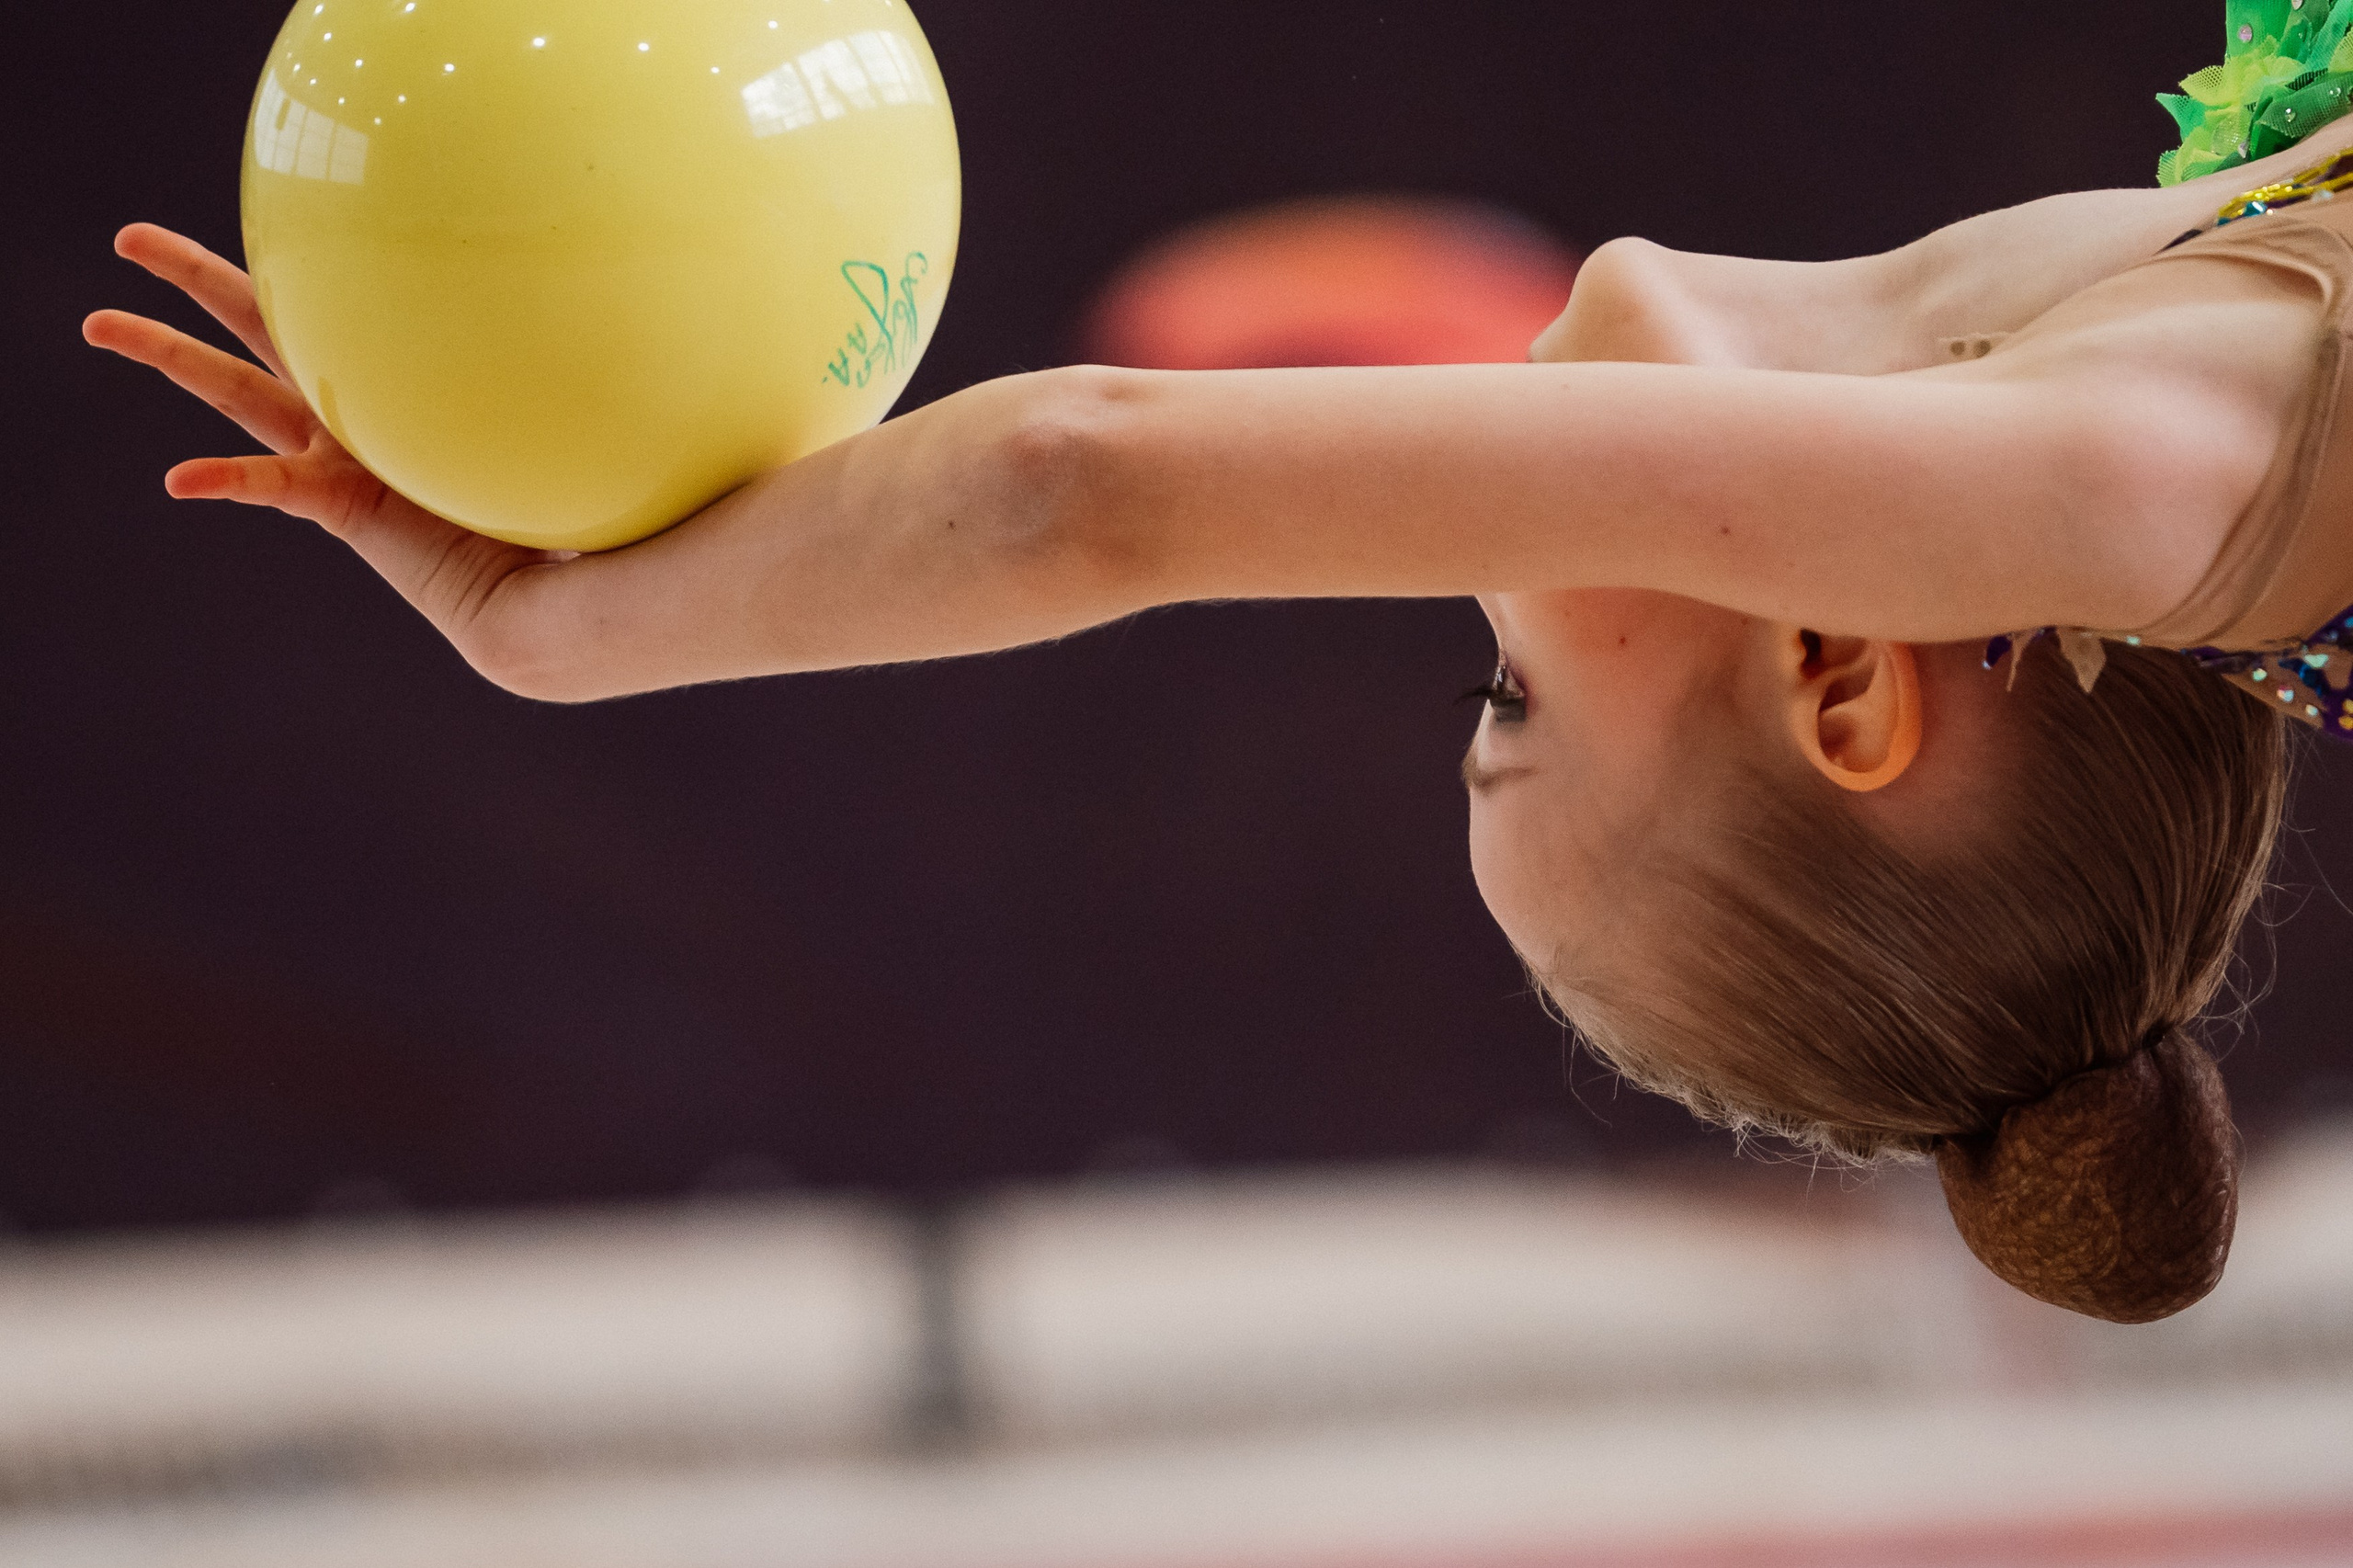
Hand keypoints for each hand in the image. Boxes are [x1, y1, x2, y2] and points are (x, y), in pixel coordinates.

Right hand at [83, 224, 565, 686]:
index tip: (261, 220)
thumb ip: (547, 349)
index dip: (290, 267)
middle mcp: (354, 417)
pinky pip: (272, 485)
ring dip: (167, 357)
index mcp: (392, 385)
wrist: (550, 589)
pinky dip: (229, 481)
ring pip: (235, 394)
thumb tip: (591, 276)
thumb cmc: (562, 497)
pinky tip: (180, 482)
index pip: (327, 309)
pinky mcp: (342, 507)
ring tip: (98, 324)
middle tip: (128, 241)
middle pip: (256, 330)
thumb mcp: (547, 403)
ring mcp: (338, 460)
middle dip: (192, 284)